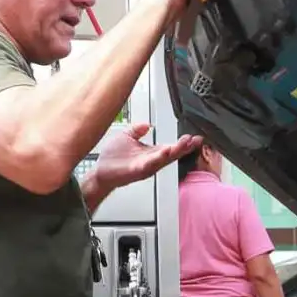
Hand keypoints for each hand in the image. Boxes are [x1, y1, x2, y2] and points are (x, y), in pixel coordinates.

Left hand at [83, 122, 201, 207]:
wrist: (100, 172)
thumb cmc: (112, 159)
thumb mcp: (126, 137)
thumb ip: (137, 130)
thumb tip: (147, 124)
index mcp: (151, 153)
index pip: (171, 147)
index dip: (183, 143)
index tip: (194, 137)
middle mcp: (152, 161)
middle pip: (173, 154)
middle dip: (185, 147)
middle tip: (196, 140)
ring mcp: (146, 166)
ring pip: (165, 159)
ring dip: (176, 151)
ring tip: (186, 143)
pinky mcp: (137, 170)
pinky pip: (150, 164)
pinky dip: (159, 158)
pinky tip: (166, 152)